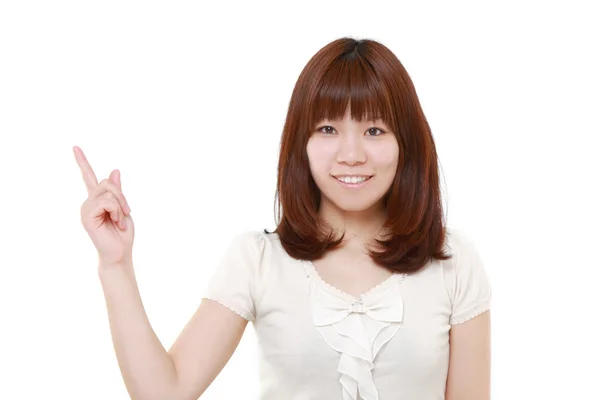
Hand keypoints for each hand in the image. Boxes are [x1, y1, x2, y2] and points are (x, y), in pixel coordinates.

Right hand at [73, 145, 134, 267]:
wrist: (120, 252)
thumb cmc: (122, 233)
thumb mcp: (123, 208)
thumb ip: (117, 191)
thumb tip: (115, 170)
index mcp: (97, 199)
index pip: (88, 177)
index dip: (82, 161)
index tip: (75, 146)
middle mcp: (88, 202)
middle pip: (107, 182)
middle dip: (122, 196)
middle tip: (126, 213)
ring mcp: (86, 208)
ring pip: (108, 192)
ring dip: (120, 206)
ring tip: (119, 221)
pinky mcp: (87, 216)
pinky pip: (106, 202)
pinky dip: (116, 211)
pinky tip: (115, 223)